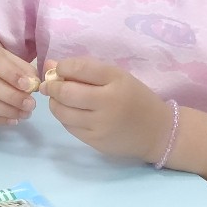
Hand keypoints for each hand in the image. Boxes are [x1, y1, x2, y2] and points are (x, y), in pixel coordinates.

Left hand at [40, 58, 171, 161]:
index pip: (79, 68)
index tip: (60, 69)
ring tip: (58, 99)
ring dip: (54, 103)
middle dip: (52, 87)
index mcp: (116, 80)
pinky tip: (71, 112)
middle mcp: (109, 102)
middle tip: (49, 85)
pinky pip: (69, 127)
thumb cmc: (135, 99)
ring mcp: (101, 125)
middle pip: (67, 92)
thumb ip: (85, 69)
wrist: (157, 132)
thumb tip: (50, 64)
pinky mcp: (96, 141)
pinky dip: (64, 117)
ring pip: (63, 112)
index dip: (62, 67)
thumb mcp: (117, 77)